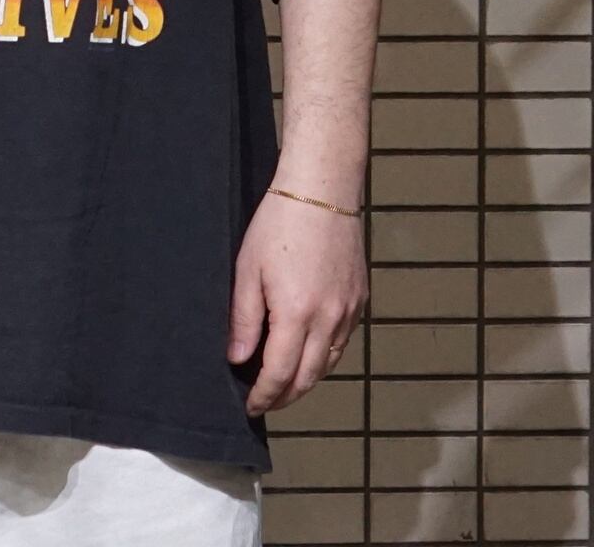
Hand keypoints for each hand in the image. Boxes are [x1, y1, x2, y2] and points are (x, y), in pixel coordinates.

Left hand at [226, 188, 366, 415]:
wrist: (321, 192)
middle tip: (265, 402)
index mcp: (297, 315)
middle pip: (309, 378)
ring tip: (283, 384)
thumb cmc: (277, 225)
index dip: (264, 396)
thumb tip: (239, 359)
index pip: (281, 374)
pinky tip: (307, 353)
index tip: (251, 406)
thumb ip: (244, 319)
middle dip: (286, 397)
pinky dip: (323, 357)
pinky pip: (342, 342)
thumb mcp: (248, 270)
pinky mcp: (360, 299)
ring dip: (306, 380)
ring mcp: (349, 311)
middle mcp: (329, 320)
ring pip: (328, 364)